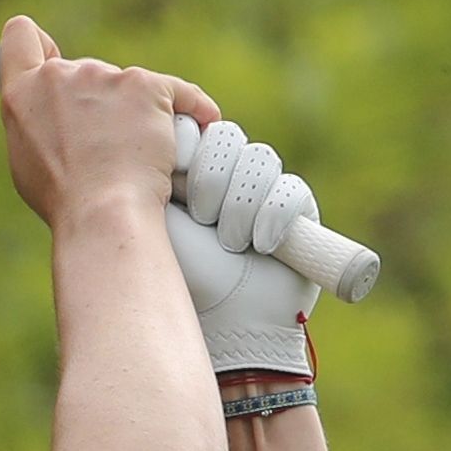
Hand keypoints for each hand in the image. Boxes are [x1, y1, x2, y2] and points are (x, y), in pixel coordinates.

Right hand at [0, 17, 220, 231]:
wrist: (103, 212)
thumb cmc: (65, 199)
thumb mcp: (28, 159)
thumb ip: (37, 123)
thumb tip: (55, 121)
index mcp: (22, 93)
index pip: (21, 37)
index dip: (38, 43)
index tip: (51, 54)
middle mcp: (60, 75)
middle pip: (83, 71)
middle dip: (97, 101)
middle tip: (104, 144)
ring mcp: (105, 77)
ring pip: (127, 87)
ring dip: (135, 113)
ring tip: (136, 158)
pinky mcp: (148, 85)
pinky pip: (179, 94)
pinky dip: (189, 111)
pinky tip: (196, 130)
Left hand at [164, 120, 321, 375]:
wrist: (223, 326)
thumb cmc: (179, 277)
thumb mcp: (153, 219)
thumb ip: (153, 171)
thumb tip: (157, 125)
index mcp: (188, 175)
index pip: (198, 131)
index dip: (191, 153)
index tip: (176, 185)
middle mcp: (226, 178)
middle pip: (228, 139)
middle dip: (212, 179)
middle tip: (201, 219)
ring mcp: (263, 192)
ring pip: (259, 159)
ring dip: (238, 204)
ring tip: (228, 242)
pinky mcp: (298, 211)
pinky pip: (290, 189)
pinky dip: (271, 218)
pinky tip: (259, 246)